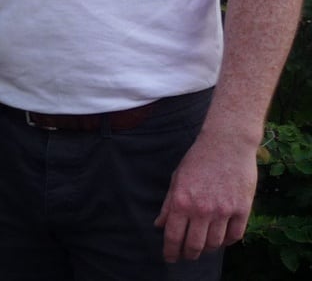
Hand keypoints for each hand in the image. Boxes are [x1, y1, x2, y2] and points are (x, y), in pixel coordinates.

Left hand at [154, 130, 258, 261]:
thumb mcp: (176, 179)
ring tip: (203, 247)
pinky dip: (228, 241)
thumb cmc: (198, 159)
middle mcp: (202, 209)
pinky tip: (222, 239)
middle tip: (186, 256)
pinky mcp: (243, 209)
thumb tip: (159, 225)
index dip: (170, 251)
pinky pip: (235, 235)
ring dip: (208, 249)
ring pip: (215, 243)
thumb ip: (168, 205)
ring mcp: (224, 210)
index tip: (169, 258)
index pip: (173, 236)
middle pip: (195, 245)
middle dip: (188, 254)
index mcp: (182, 202)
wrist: (226, 144)